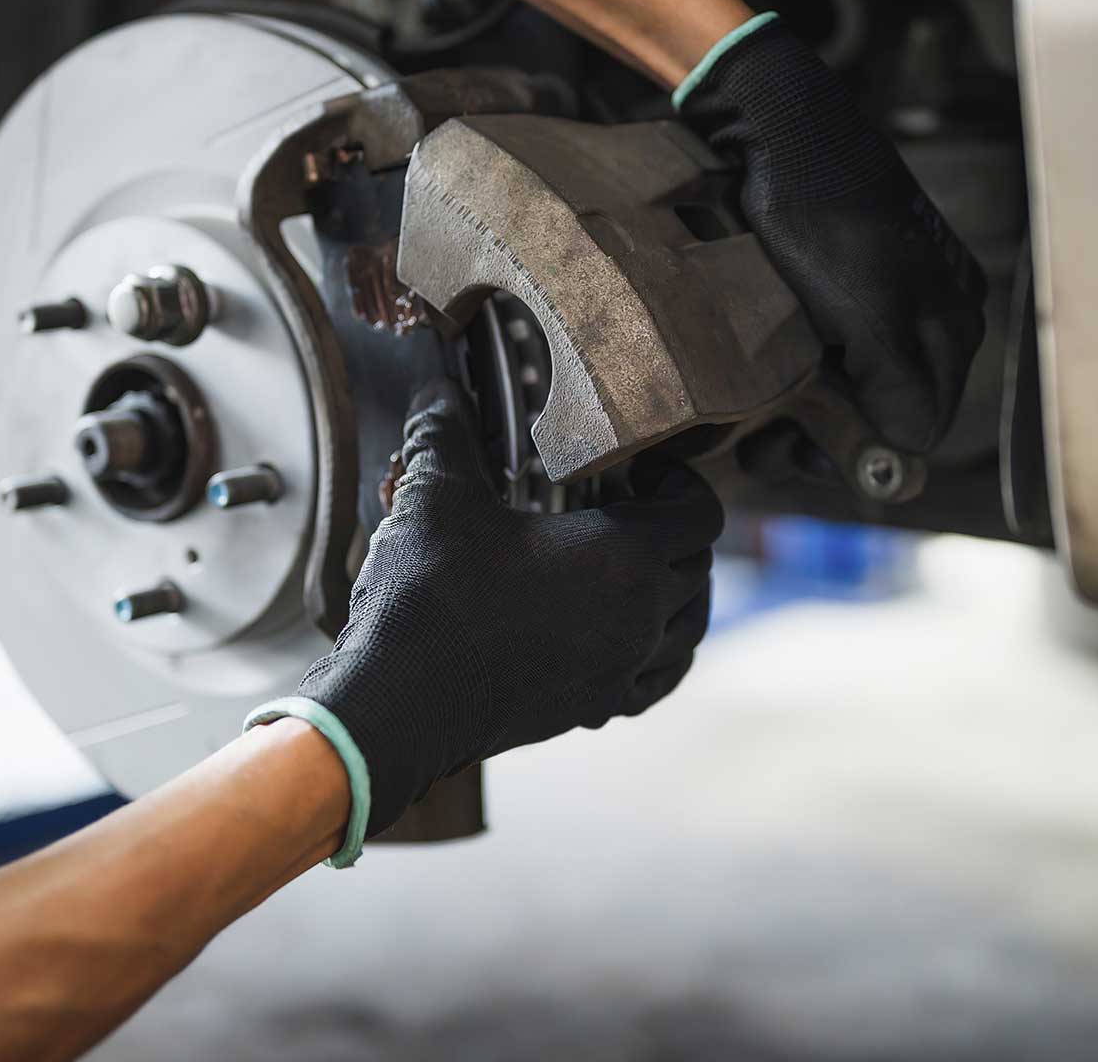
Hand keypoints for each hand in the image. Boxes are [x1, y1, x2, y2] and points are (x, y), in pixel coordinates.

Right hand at [293, 378, 722, 835]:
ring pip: (688, 629)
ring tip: (641, 569)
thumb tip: (440, 387)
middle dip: (674, 530)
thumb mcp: (437, 494)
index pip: (701, 511)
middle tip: (627, 508)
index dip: (681, 480)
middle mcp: (639, 617)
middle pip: (699, 566)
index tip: (641, 469)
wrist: (396, 701)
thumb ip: (447, 430)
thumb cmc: (427, 598)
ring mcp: (620, 670)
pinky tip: (629, 638)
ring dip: (677, 593)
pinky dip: (658, 653)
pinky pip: (656, 681)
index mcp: (622, 556)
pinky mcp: (592, 709)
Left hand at [678, 15, 986, 454]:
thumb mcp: (868, 311)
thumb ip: (901, 385)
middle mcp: (938, 314)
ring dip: (811, 406)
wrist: (779, 125)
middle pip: (892, 412)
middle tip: (762, 439)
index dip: (855, 453)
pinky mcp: (858, 277)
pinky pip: (839, 346)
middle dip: (827, 434)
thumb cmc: (819, 215)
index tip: (788, 451)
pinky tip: (770, 360)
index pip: (918, 430)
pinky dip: (805, 366)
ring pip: (862, 384)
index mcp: (954, 326)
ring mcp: (899, 294)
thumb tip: (909, 449)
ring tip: (757, 407)